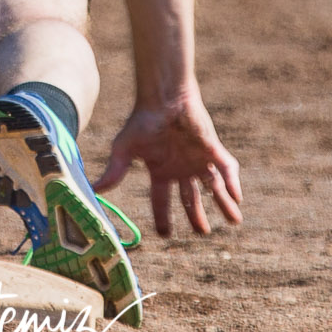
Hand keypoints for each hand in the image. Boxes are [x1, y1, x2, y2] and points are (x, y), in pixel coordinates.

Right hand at [95, 95, 242, 234]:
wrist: (163, 97)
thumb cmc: (143, 119)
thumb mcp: (124, 149)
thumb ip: (114, 171)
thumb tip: (95, 190)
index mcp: (160, 170)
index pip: (161, 199)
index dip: (163, 217)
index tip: (164, 234)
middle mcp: (181, 168)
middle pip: (192, 198)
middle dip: (197, 216)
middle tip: (203, 232)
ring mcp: (198, 159)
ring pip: (214, 187)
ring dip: (225, 204)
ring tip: (235, 221)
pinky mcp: (212, 149)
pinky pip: (226, 169)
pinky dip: (233, 183)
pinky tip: (236, 196)